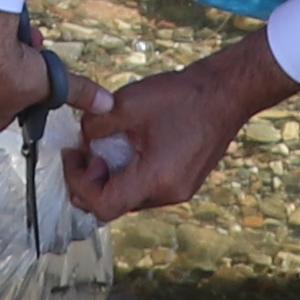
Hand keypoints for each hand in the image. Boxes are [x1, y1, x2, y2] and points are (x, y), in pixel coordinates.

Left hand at [65, 38, 287, 220]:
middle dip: (90, 183)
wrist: (227, 92)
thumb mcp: (128, 103)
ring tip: (102, 148)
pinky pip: (146, 189)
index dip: (80, 184)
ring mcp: (179, 191)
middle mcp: (169, 194)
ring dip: (109, 179)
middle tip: (81, 153)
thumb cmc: (182, 96)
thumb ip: (95, 125)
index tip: (72, 156)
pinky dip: (128, 175)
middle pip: (116, 207)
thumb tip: (81, 138)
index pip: (105, 205)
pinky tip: (125, 149)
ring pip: (130, 199)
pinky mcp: (184, 183)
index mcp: (156, 179)